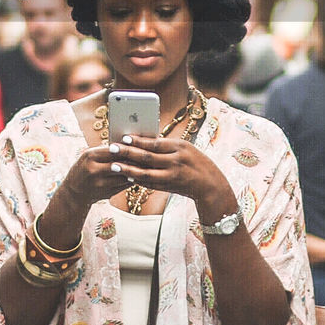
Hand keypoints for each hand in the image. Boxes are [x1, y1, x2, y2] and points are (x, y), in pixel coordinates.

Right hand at [55, 143, 141, 213]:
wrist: (74, 192)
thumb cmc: (83, 169)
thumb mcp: (88, 156)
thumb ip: (105, 151)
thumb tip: (126, 144)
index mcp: (90, 157)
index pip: (114, 150)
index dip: (127, 147)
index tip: (138, 144)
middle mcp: (95, 170)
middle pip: (121, 163)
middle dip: (134, 160)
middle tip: (146, 155)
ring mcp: (101, 184)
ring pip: (125, 176)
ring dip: (136, 171)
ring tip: (145, 165)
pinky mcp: (107, 194)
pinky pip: (124, 185)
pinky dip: (132, 179)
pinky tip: (138, 175)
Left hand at [109, 135, 234, 218]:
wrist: (211, 186)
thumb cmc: (197, 163)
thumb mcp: (186, 149)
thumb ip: (167, 146)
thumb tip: (144, 141)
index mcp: (181, 147)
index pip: (155, 143)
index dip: (138, 141)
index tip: (124, 137)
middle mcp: (176, 162)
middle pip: (147, 157)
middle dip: (128, 153)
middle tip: (112, 148)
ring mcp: (173, 176)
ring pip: (146, 173)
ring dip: (128, 169)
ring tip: (114, 165)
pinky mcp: (170, 187)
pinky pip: (149, 183)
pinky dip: (137, 179)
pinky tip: (126, 175)